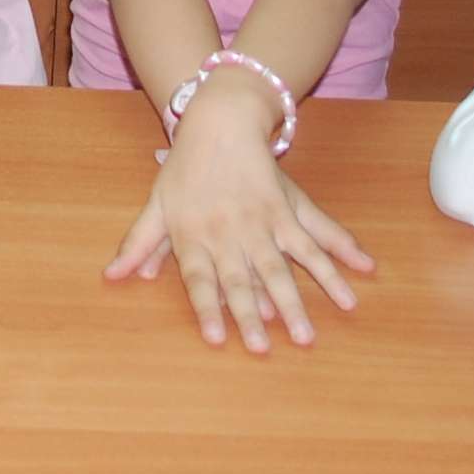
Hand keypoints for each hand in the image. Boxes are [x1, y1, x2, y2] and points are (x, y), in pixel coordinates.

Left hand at [106, 102, 369, 351]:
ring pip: (282, 268)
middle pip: (243, 281)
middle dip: (253, 318)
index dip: (208, 309)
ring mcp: (262, 221)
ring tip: (308, 336)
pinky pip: (315, 238)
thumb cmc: (184, 168)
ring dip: (297, 303)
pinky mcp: (288, 208)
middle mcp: (229, 232)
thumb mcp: (156, 204)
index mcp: (194, 235)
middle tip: (265, 351)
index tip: (218, 340)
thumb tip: (113, 277)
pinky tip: (360, 276)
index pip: (200, 279)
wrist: (220, 122)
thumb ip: (139, 244)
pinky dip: (338, 259)